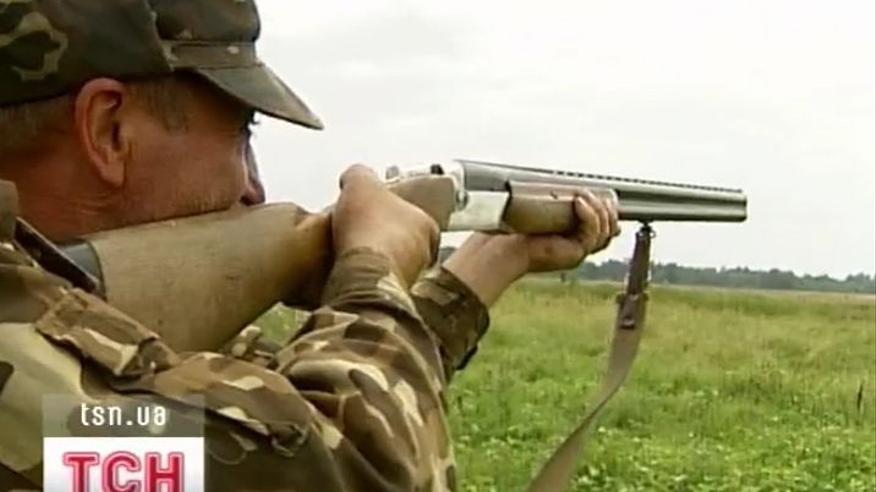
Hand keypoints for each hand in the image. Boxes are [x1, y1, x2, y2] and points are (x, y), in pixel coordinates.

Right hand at [333, 164, 439, 286]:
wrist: (362, 274)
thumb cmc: (370, 228)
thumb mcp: (361, 182)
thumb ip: (360, 175)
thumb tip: (355, 177)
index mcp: (427, 225)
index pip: (413, 216)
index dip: (389, 212)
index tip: (371, 211)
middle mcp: (424, 255)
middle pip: (401, 241)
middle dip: (380, 237)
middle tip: (356, 231)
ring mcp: (410, 280)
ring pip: (390, 265)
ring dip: (372, 260)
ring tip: (346, 252)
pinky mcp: (390, 299)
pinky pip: (376, 286)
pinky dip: (363, 279)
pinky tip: (346, 272)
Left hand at [444, 190, 618, 304]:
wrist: (501, 246)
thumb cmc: (513, 228)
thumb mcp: (540, 208)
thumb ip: (554, 199)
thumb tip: (567, 185)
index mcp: (571, 239)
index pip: (604, 227)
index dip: (609, 212)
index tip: (604, 195)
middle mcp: (577, 248)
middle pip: (610, 229)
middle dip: (606, 209)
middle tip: (589, 193)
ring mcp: (578, 253)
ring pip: (605, 231)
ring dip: (597, 209)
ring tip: (580, 195)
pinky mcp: (575, 254)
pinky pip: (592, 233)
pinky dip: (589, 215)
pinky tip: (578, 202)